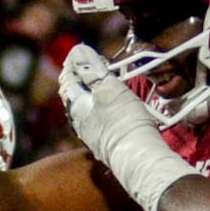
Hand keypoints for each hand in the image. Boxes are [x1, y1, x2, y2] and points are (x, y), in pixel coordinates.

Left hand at [57, 44, 195, 210]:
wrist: (140, 160)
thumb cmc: (124, 123)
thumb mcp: (108, 89)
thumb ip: (91, 71)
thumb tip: (76, 51)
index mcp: (78, 107)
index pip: (69, 81)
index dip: (73, 64)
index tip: (79, 50)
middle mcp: (82, 123)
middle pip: (75, 96)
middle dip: (80, 78)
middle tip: (88, 64)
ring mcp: (94, 135)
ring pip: (87, 109)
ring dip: (92, 93)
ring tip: (100, 82)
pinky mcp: (109, 143)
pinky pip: (100, 120)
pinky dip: (103, 107)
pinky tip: (112, 108)